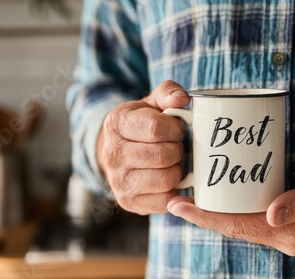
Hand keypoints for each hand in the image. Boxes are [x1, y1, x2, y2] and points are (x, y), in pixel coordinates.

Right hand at [98, 80, 190, 214]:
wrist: (121, 152)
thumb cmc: (143, 125)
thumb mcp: (153, 103)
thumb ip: (169, 93)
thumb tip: (182, 100)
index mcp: (116, 123)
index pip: (156, 128)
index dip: (176, 128)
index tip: (176, 128)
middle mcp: (112, 154)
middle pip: (164, 156)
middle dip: (178, 150)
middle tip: (175, 146)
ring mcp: (118, 181)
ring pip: (167, 179)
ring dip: (178, 170)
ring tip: (171, 162)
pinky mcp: (128, 202)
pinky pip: (165, 201)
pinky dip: (175, 190)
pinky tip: (169, 179)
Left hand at [167, 155, 294, 255]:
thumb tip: (271, 216)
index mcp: (288, 232)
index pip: (236, 226)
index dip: (204, 217)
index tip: (177, 206)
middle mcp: (282, 235)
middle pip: (232, 226)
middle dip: (202, 216)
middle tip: (174, 201)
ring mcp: (283, 228)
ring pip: (239, 222)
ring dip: (215, 212)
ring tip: (190, 197)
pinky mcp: (285, 218)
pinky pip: (251, 216)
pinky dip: (232, 207)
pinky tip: (222, 195)